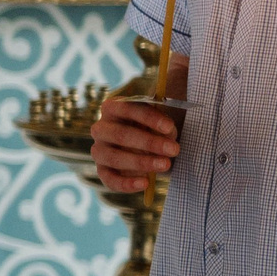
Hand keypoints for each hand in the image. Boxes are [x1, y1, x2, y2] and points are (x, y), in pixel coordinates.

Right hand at [92, 57, 186, 193]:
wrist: (165, 138)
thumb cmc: (167, 118)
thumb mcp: (170, 104)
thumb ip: (170, 97)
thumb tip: (176, 91)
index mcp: (114, 107)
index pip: (125, 108)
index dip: (147, 118)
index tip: (170, 127)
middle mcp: (102, 127)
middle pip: (119, 135)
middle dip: (148, 144)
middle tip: (175, 150)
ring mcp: (100, 149)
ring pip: (112, 157)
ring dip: (140, 162)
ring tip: (165, 165)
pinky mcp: (104, 169)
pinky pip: (108, 178)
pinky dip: (124, 184)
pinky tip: (144, 185)